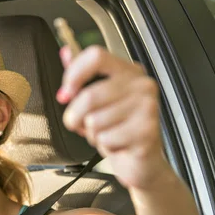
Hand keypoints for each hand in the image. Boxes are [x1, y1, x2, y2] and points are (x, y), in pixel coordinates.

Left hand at [57, 45, 169, 189]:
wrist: (142, 161)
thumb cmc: (118, 129)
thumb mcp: (97, 101)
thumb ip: (82, 76)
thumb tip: (66, 52)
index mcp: (129, 71)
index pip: (96, 56)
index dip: (73, 75)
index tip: (65, 93)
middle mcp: (142, 85)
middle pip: (88, 96)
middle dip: (76, 117)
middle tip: (85, 125)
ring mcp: (148, 107)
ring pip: (94, 121)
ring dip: (92, 134)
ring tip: (107, 134)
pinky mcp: (147, 131)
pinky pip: (106, 139)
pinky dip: (105, 146)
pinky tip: (118, 144)